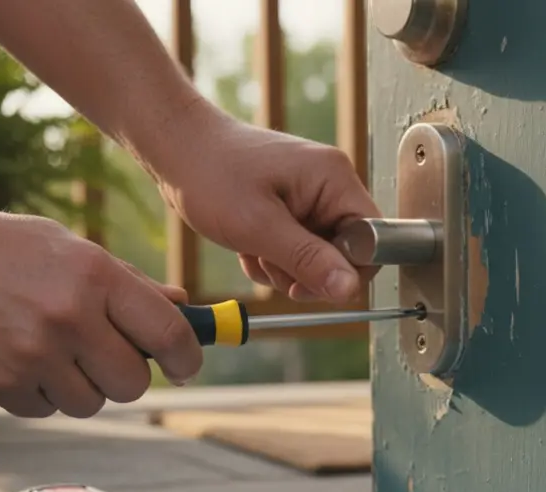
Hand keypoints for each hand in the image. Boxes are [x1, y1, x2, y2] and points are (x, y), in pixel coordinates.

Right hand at [0, 201, 202, 418]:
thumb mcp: (68, 248)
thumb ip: (128, 283)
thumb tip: (183, 308)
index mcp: (95, 277)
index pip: (170, 334)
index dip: (187, 357)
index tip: (185, 364)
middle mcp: (69, 319)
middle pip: (133, 383)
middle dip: (126, 375)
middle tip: (105, 355)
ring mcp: (32, 357)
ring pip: (89, 403)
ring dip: (80, 386)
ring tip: (48, 348)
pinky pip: (44, 409)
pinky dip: (37, 393)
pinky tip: (12, 355)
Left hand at [151, 106, 380, 302]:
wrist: (174, 147)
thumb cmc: (210, 173)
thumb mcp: (259, 227)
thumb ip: (309, 260)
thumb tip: (350, 290)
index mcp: (334, 179)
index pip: (372, 240)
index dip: (345, 270)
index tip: (305, 280)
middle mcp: (329, 185)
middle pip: (344, 253)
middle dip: (306, 271)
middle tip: (271, 264)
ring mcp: (309, 196)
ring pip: (316, 257)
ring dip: (284, 267)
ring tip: (252, 250)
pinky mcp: (290, 206)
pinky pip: (296, 249)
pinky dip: (272, 257)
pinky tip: (248, 246)